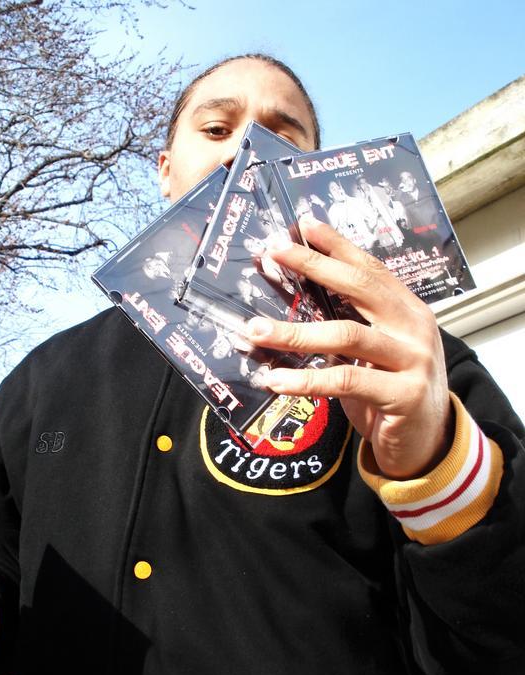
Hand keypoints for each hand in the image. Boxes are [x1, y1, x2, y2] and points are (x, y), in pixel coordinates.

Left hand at [244, 221, 452, 479]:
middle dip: (314, 266)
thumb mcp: (374, 353)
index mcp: (407, 310)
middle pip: (359, 288)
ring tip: (254, 330)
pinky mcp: (403, 395)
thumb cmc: (391, 392)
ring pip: (346, 335)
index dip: (337, 245)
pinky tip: (276, 381)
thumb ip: (350, 327)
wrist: (427, 441)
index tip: (303, 225)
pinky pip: (346, 380)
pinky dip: (307, 380)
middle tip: (274, 253)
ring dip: (294, 333)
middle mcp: (414, 327)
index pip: (370, 269)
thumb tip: (296, 308)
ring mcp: (413, 359)